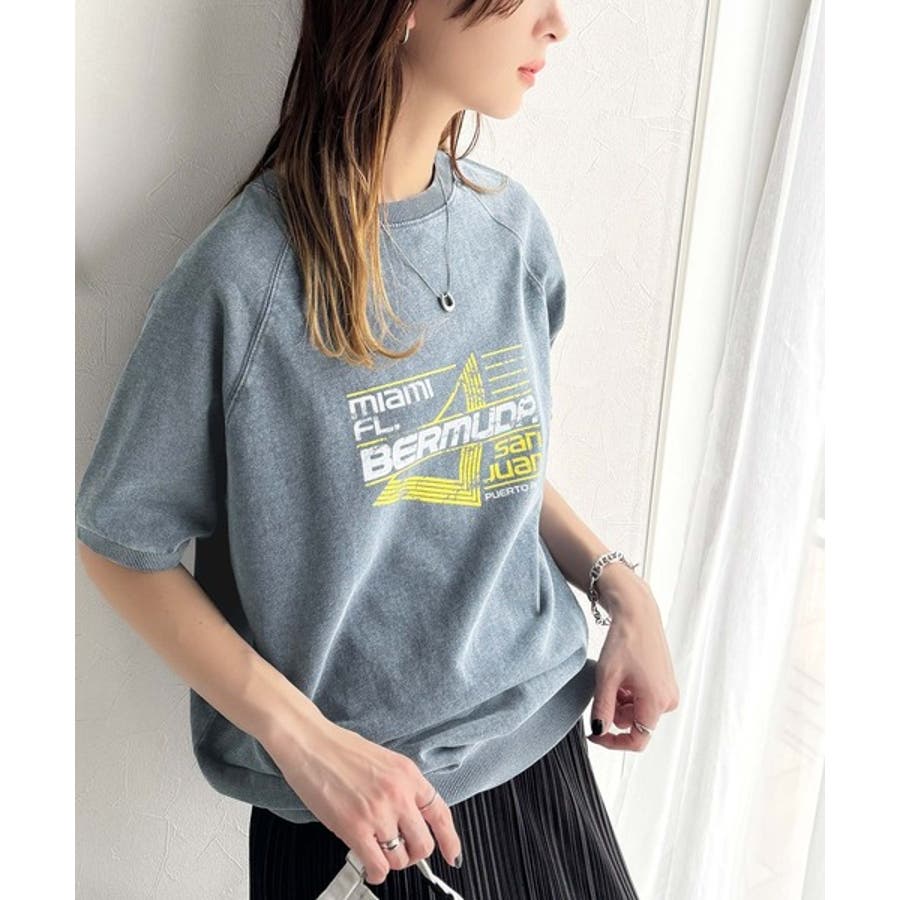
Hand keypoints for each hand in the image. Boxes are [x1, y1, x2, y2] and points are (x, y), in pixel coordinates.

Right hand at [267, 718, 462, 884]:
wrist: (310, 743)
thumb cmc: (339, 749)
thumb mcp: (384, 761)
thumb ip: (401, 787)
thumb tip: (410, 817)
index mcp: (408, 774)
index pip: (440, 814)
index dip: (450, 840)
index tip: (452, 855)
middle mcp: (398, 793)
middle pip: (424, 844)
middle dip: (415, 855)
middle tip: (402, 853)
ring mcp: (378, 812)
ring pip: (401, 859)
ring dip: (391, 862)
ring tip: (378, 853)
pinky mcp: (355, 828)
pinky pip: (378, 866)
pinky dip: (375, 872)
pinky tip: (368, 865)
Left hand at [587, 571, 679, 750]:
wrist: (638, 613)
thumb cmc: (625, 640)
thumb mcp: (607, 677)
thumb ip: (603, 709)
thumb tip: (600, 731)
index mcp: (656, 702)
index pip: (637, 740)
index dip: (613, 742)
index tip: (594, 734)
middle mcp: (668, 700)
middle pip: (636, 724)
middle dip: (616, 713)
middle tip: (604, 689)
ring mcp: (669, 692)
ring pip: (639, 712)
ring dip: (622, 702)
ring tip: (615, 678)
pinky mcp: (666, 683)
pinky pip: (645, 700)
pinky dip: (630, 694)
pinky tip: (624, 675)